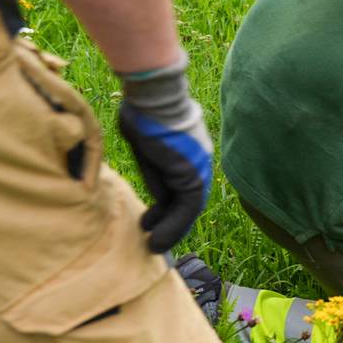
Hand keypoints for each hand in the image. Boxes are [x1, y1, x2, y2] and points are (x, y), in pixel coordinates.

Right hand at [117, 51, 212, 251]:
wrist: (153, 96)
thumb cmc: (143, 113)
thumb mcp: (147, 146)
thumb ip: (155, 170)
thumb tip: (158, 195)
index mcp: (189, 153)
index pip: (183, 187)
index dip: (170, 209)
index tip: (154, 220)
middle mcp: (199, 162)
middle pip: (187, 200)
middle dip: (172, 222)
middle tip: (154, 240)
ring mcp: (198, 168)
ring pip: (188, 209)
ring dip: (171, 230)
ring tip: (153, 246)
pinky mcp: (192, 175)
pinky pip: (186, 209)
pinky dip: (173, 227)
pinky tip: (157, 240)